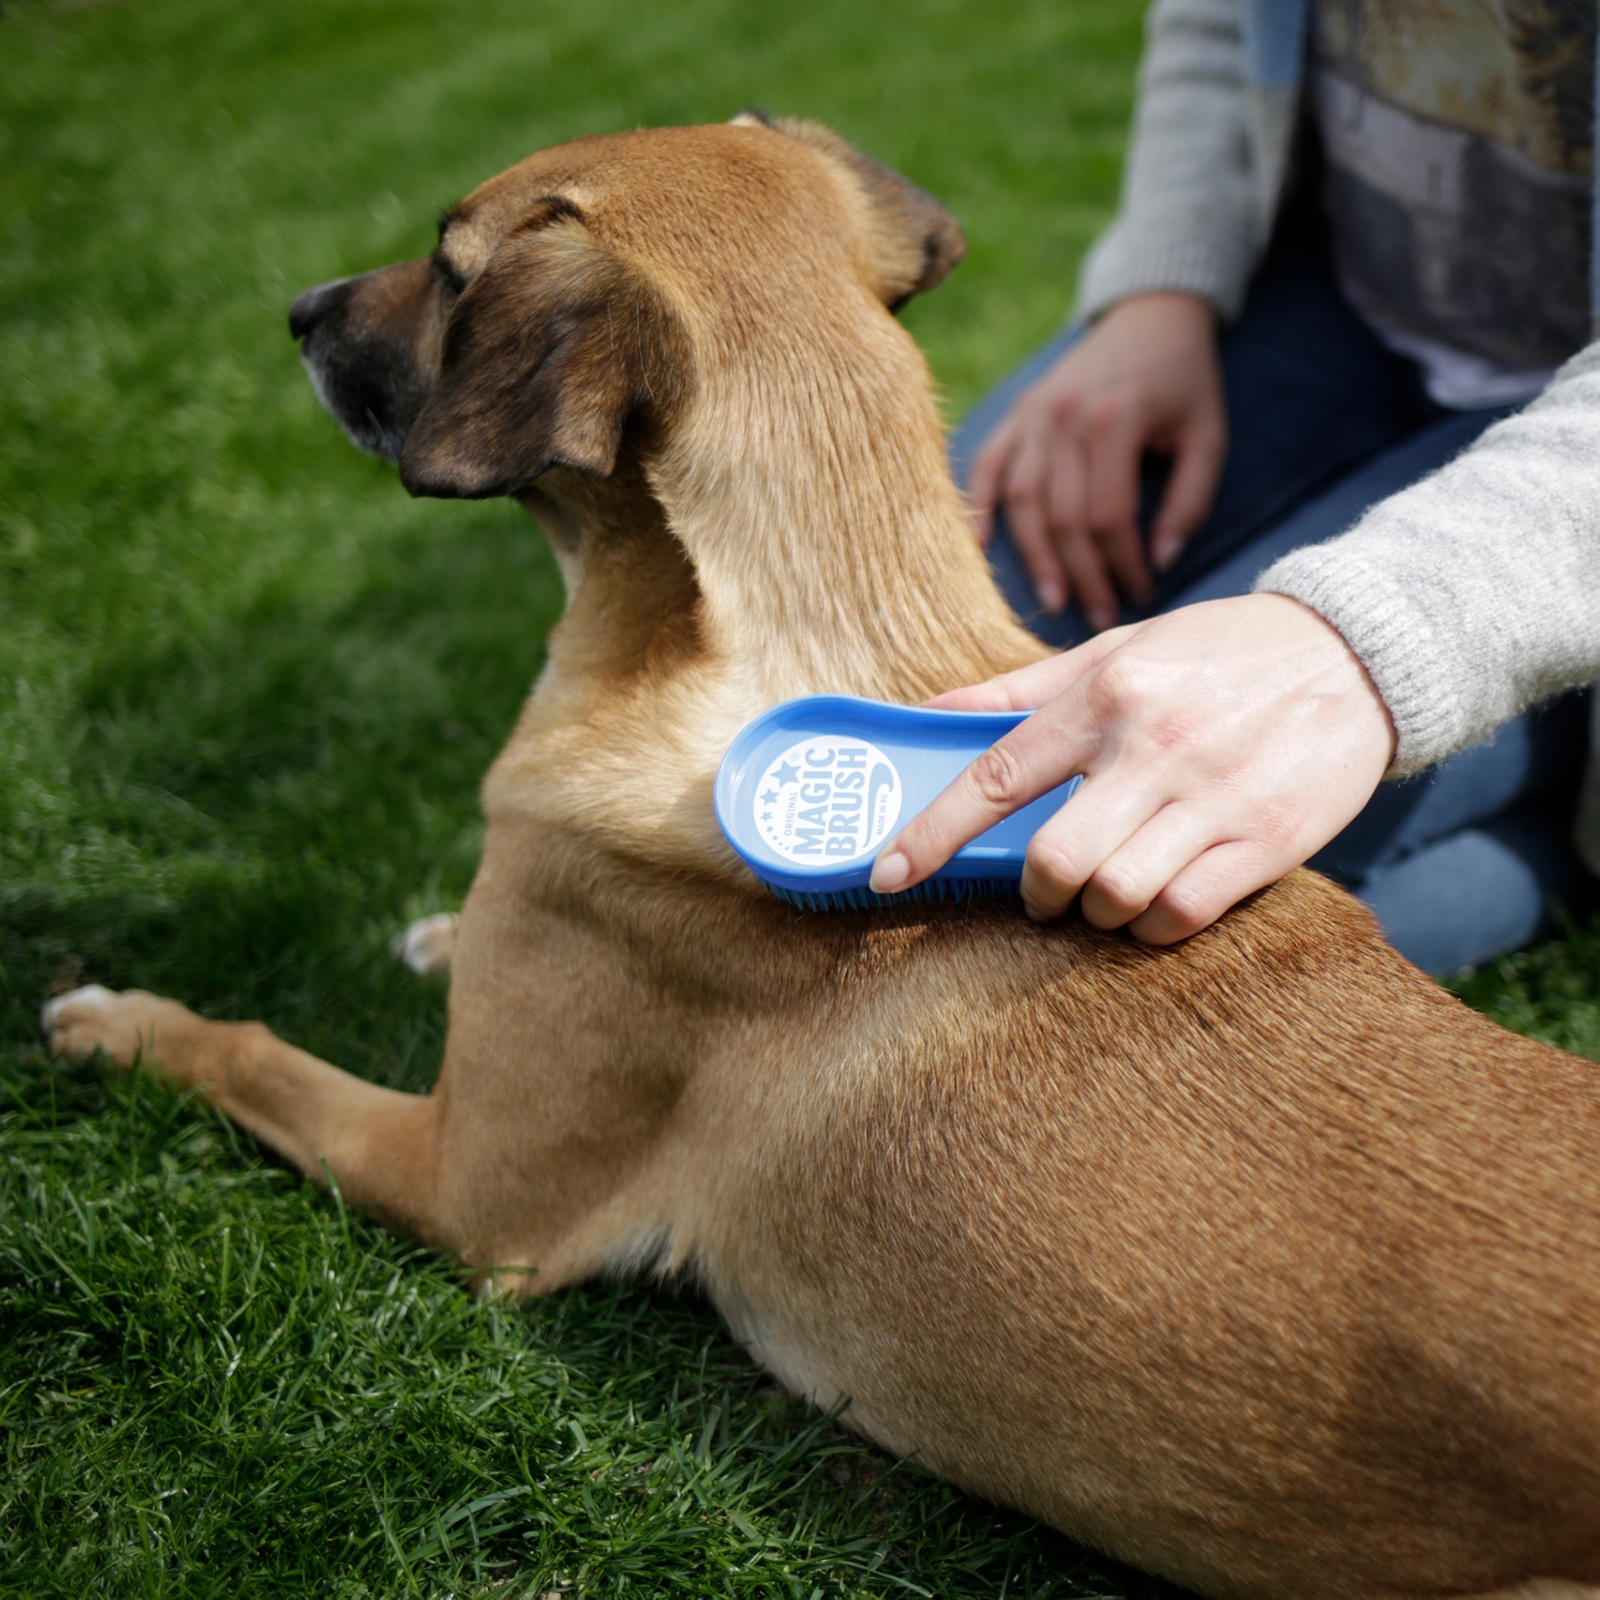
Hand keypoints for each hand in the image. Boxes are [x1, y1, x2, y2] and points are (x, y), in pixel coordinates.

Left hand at [869, 596, 1395, 941]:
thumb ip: (1021, 689)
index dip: (934, 833)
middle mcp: (1153, 746)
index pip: (997, 775)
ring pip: (1116, 895)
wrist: (1356, 653)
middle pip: (1056, 860)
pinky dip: (1153, 926)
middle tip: (1045, 893)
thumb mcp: (1118, 649)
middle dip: (1036, 894)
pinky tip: (1157, 906)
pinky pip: (1181, 914)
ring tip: (1107, 893)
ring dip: (1096, 912)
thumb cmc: (1217, 653)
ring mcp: (1212, 797)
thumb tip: (931, 711)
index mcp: (1105, 696)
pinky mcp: (1267, 839)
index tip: (889, 874)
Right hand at [967, 292, 1226, 631]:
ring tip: (1054, 599)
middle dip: (1082, 575)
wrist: (1150, 314)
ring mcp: (1034, 414)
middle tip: (1099, 617)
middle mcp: (1065, 416)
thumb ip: (1191, 500)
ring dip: (1036, 558)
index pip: (1109, 515)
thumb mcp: (1208, 435)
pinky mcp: (1017, 413)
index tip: (1141, 595)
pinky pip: (988, 467)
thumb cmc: (1184, 380)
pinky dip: (981, 509)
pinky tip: (983, 549)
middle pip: (1063, 518)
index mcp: (1116, 418)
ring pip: (1023, 502)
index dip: (1123, 564)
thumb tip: (1162, 561)